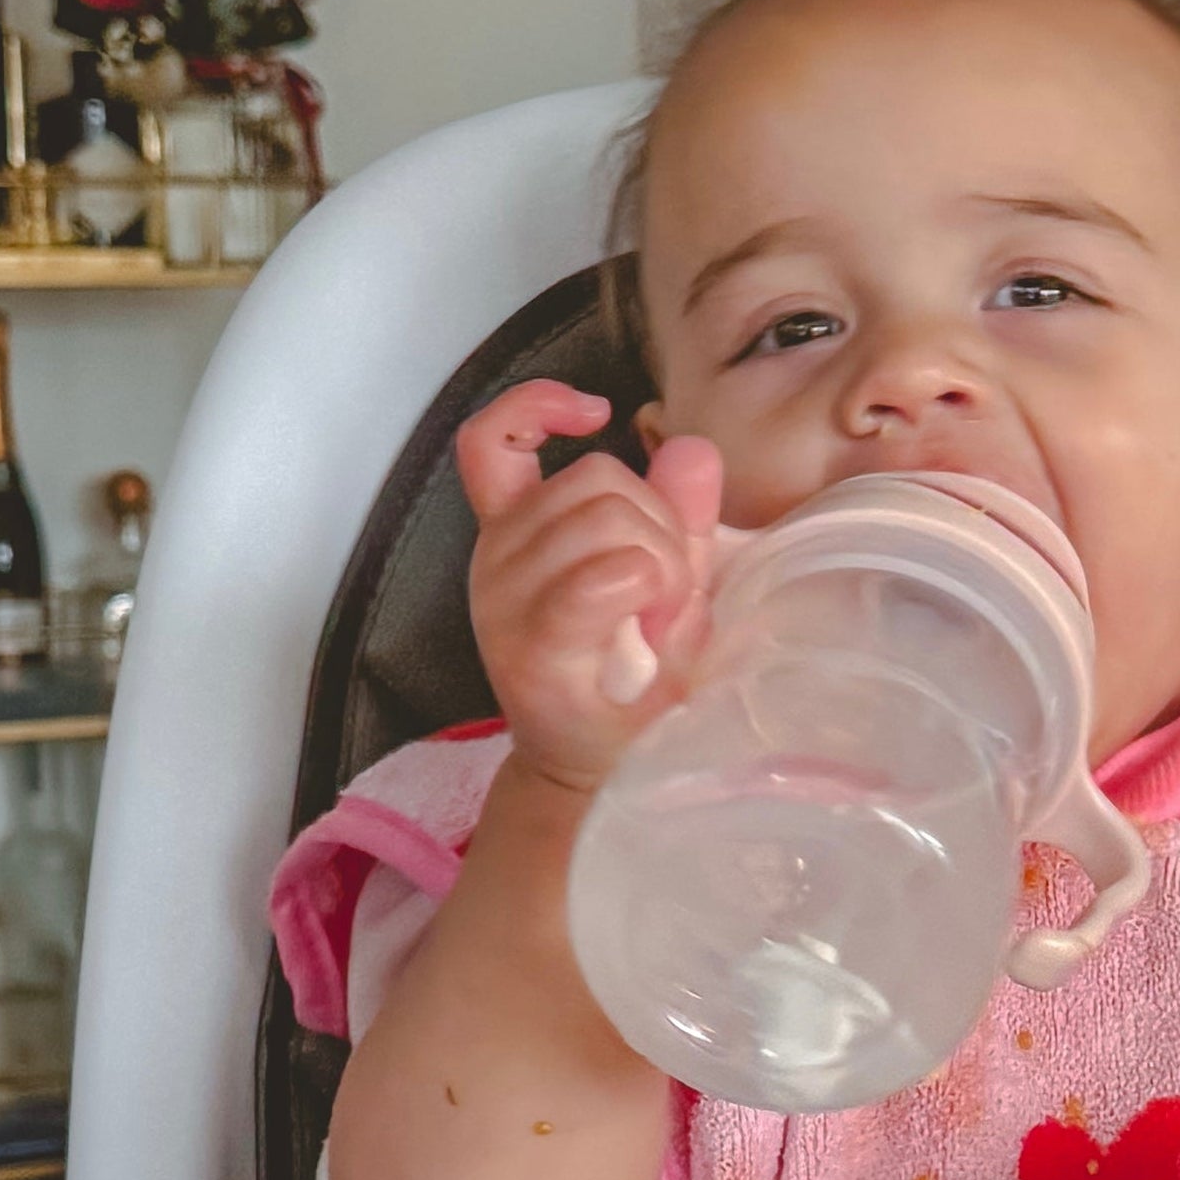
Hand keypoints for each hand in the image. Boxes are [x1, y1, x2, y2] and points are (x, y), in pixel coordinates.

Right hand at [458, 389, 720, 791]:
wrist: (603, 772)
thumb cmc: (632, 680)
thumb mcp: (667, 584)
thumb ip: (676, 515)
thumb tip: (691, 448)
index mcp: (515, 532)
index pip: (488, 442)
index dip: (534, 407)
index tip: (595, 413)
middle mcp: (496, 558)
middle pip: (594, 478)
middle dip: (657, 521)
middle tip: (667, 591)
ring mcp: (504, 603)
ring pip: (606, 518)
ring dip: (660, 561)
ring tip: (658, 618)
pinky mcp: (529, 649)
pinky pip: (600, 578)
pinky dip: (646, 589)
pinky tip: (649, 625)